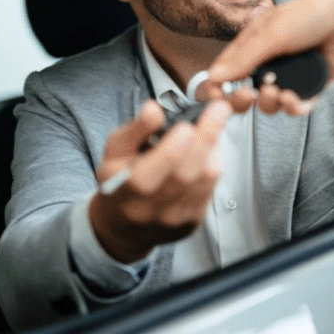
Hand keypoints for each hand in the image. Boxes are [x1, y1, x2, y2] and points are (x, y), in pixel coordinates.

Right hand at [89, 100, 230, 263]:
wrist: (127, 224)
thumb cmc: (121, 181)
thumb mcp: (115, 151)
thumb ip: (135, 129)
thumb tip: (154, 109)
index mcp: (122, 191)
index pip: (145, 177)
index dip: (169, 150)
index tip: (185, 126)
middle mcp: (149, 209)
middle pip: (184, 175)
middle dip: (205, 137)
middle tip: (218, 109)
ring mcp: (174, 218)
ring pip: (204, 179)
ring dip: (214, 146)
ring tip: (214, 123)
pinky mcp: (194, 219)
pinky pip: (212, 186)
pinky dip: (215, 160)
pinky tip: (211, 146)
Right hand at [208, 0, 333, 113]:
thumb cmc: (312, 12)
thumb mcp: (272, 32)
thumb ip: (244, 58)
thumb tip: (214, 78)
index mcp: (252, 45)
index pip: (225, 72)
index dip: (217, 87)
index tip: (216, 96)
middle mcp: (268, 62)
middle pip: (243, 94)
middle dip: (242, 101)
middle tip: (250, 95)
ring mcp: (290, 75)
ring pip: (269, 104)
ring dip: (270, 103)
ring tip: (280, 92)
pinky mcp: (312, 86)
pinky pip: (296, 107)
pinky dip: (294, 107)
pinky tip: (296, 100)